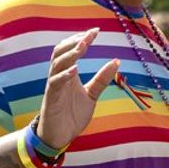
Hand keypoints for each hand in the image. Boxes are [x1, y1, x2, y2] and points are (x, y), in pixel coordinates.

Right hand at [35, 29, 118, 150]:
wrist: (59, 136)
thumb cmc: (72, 115)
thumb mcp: (91, 95)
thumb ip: (101, 79)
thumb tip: (117, 61)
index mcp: (68, 73)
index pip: (72, 50)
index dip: (82, 39)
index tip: (96, 30)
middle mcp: (59, 76)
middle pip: (61, 51)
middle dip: (75, 41)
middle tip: (90, 34)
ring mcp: (54, 86)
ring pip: (57, 64)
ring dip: (70, 54)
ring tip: (83, 46)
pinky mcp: (51, 98)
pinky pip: (55, 83)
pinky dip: (64, 75)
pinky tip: (74, 69)